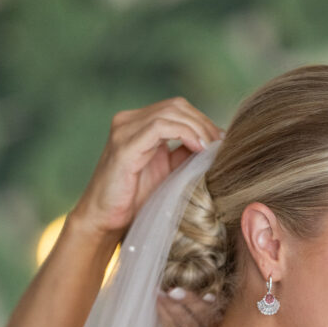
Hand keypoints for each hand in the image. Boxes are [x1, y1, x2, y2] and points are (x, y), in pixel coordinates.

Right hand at [68, 98, 223, 239]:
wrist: (105, 221)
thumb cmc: (134, 201)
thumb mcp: (167, 174)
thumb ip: (184, 156)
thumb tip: (213, 146)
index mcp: (139, 125)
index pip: (177, 109)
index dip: (202, 121)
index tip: (222, 141)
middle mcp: (129, 121)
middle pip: (176, 106)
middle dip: (204, 123)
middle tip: (222, 144)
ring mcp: (125, 130)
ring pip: (171, 112)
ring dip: (198, 128)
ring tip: (213, 148)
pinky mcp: (124, 145)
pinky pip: (159, 127)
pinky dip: (185, 133)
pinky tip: (199, 148)